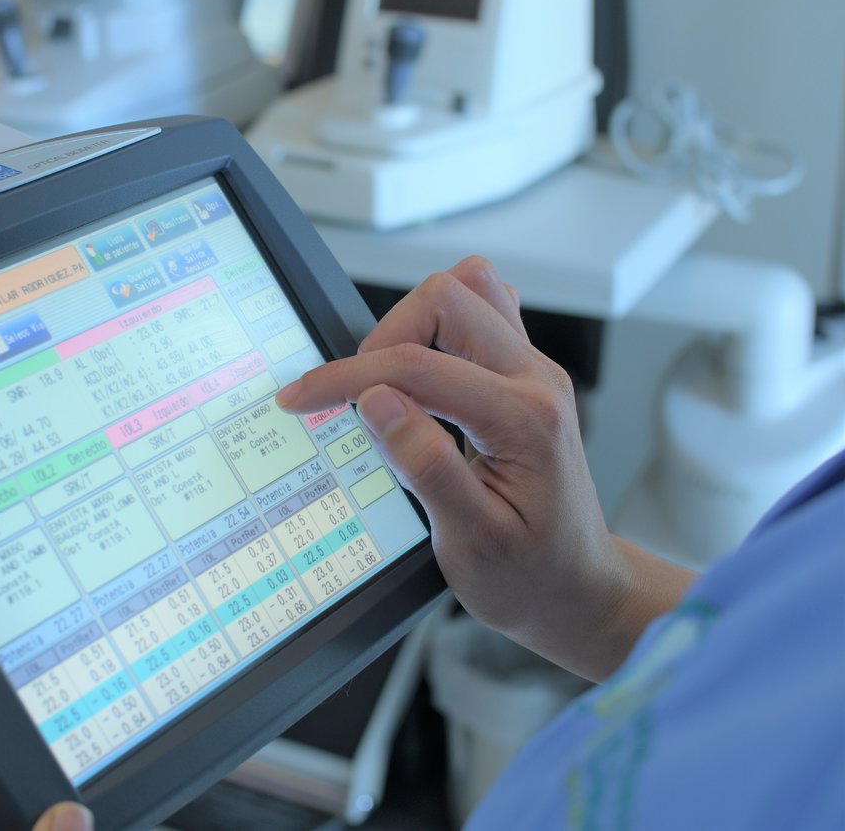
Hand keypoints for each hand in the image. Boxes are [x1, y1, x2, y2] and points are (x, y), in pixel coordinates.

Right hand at [275, 256, 693, 680]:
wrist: (578, 591)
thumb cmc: (530, 575)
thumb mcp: (471, 540)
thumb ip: (426, 466)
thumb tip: (377, 402)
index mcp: (525, 419)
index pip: (419, 367)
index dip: (348, 377)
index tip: (301, 398)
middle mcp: (536, 380)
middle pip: (447, 298)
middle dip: (382, 337)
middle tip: (350, 394)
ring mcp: (533, 372)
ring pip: (468, 289)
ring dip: (411, 322)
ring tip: (382, 379)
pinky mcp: (523, 375)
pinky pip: (480, 312)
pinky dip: (435, 328)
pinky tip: (415, 374)